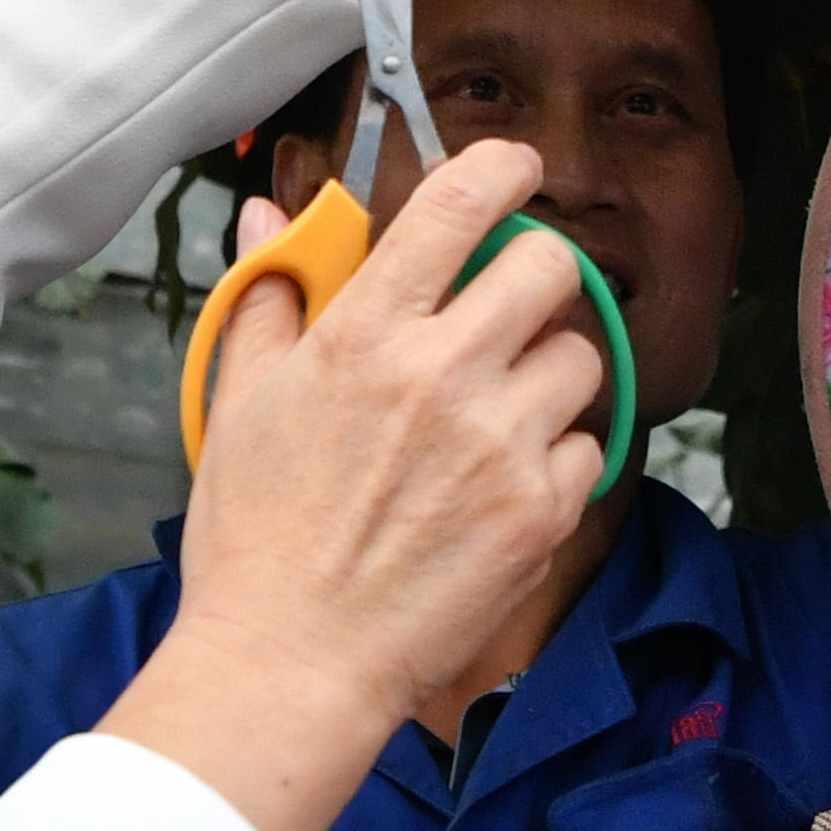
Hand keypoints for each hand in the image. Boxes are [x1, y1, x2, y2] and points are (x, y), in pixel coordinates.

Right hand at [106, 143, 616, 830]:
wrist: (291, 663)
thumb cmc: (256, 540)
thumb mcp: (241, 403)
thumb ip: (269, 297)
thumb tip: (264, 216)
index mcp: (365, 334)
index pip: (460, 203)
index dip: (503, 166)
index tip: (516, 167)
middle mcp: (443, 375)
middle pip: (550, 266)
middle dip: (536, 275)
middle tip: (508, 309)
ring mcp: (500, 445)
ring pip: (579, 358)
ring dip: (548, 374)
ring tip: (497, 415)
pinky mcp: (540, 513)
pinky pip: (589, 447)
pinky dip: (557, 459)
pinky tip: (501, 487)